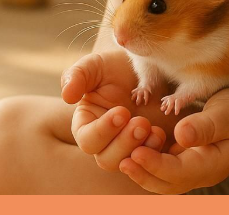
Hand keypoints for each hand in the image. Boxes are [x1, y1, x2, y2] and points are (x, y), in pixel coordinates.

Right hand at [61, 50, 192, 171]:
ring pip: (129, 164)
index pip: (88, 139)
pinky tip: (162, 133)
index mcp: (87, 124)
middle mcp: (105, 142)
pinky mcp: (149, 149)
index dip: (103, 130)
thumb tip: (66, 96)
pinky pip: (152, 162)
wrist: (147, 67)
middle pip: (107, 159)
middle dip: (124, 143)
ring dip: (141, 150)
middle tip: (141, 123)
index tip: (121, 112)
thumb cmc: (115, 67)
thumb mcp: (95, 65)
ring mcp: (128, 147)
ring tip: (153, 129)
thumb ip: (78, 76)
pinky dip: (157, 151)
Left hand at [118, 86, 228, 193]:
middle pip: (167, 184)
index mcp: (213, 164)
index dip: (156, 165)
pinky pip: (164, 167)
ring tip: (123, 156)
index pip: (180, 172)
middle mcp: (201, 172)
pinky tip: (135, 146)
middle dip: (144, 174)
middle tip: (122, 160)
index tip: (137, 152)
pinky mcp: (186, 158)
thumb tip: (181, 135)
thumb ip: (207, 125)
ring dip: (143, 170)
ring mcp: (193, 167)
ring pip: (163, 179)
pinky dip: (149, 161)